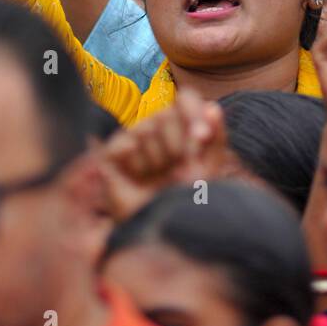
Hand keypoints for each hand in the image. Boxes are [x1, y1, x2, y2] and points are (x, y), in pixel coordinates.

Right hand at [98, 90, 231, 221]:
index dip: (193, 114)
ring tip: (156, 177)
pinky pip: (125, 142)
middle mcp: (155, 128)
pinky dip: (137, 163)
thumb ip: (216, 136)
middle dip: (177, 145)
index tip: (201, 137)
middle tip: (177, 167)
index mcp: (181, 126)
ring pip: (144, 128)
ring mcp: (130, 139)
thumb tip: (212, 106)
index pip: (186, 99)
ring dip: (157, 159)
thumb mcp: (210, 169)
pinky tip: (138, 177)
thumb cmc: (186, 198)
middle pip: (166, 114)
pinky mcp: (109, 154)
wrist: (159, 227)